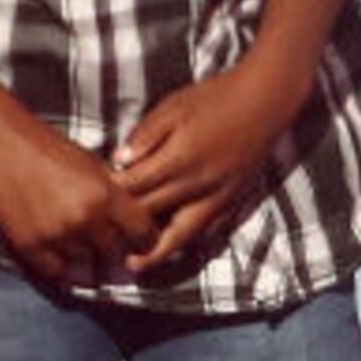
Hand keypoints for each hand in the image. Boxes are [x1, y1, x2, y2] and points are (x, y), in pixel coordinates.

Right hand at [0, 116, 160, 287]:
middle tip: (122, 258)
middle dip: (120, 256)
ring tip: (98, 265)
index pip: (141, 232)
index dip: (146, 240)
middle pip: (115, 253)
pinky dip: (66, 273)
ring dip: (93, 267)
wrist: (3, 145)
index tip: (144, 243)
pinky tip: (73, 268)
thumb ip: (114, 195)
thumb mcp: (94, 166)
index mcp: (105, 194)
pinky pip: (56, 273)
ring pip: (87, 268)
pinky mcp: (28, 246)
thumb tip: (134, 220)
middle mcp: (83, 218)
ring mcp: (55, 235)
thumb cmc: (51, 149)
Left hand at [115, 61, 305, 269]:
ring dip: (156, 252)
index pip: (134, 189)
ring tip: (135, 263)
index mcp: (179, 159)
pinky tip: (177, 246)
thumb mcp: (174, 106)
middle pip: (152, 216)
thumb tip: (119, 161)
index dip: (111, 197)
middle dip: (124, 229)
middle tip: (102, 239)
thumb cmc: (217, 97)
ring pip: (183, 235)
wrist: (266, 98)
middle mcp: (197, 184)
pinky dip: (191, 243)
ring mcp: (218, 195)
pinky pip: (211, 230)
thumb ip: (145, 135)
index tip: (94, 200)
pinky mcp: (234, 198)